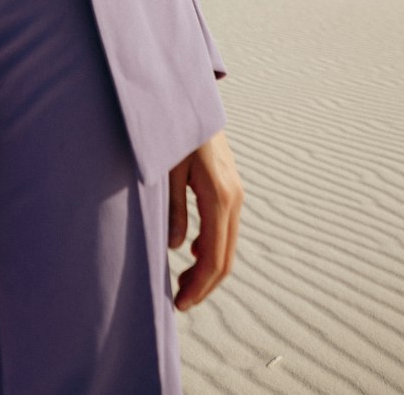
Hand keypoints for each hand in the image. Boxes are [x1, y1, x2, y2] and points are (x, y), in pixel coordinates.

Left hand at [167, 128, 243, 310]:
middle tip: (179, 302)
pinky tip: (192, 252)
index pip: (213, 257)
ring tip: (183, 283)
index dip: (198, 286)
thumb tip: (177, 249)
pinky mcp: (231, 187)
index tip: (179, 304)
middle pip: (225, 257)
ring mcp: (236, 192)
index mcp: (219, 198)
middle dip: (204, 285)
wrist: (191, 99)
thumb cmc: (174, 132)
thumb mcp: (167, 171)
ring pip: (227, 244)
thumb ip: (173, 211)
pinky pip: (226, 227)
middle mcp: (234, 198)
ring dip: (208, 268)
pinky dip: (212, 246)